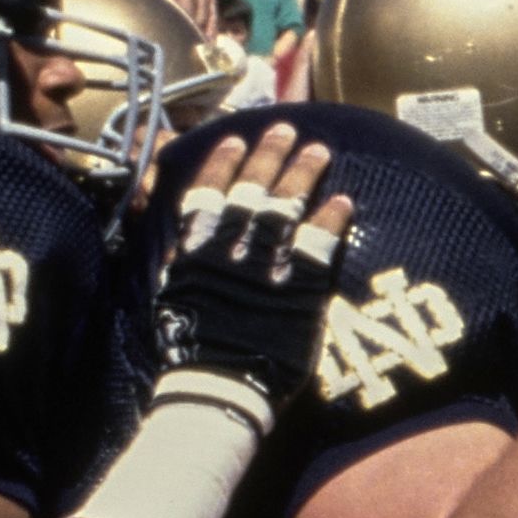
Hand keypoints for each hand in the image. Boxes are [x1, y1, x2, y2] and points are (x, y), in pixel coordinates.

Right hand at [149, 124, 351, 410]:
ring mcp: (266, 266)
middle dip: (270, 155)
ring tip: (320, 150)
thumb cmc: (190, 349)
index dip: (222, 163)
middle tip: (287, 128)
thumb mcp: (174, 295)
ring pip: (286, 207)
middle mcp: (230, 249)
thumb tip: (183, 235)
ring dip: (303, 174)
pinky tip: (343, 200)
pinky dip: (331, 220)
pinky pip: (319, 245)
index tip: (236, 139)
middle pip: (252, 190)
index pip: (207, 192)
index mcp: (195, 250)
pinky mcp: (299, 289)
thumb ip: (183, 260)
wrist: (217, 388)